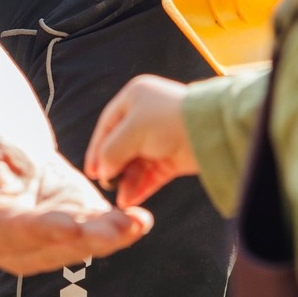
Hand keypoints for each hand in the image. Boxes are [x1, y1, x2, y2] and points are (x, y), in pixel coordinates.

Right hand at [0, 118, 150, 274]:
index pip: (10, 231)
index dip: (38, 230)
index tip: (66, 225)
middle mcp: (14, 242)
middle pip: (51, 246)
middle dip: (85, 240)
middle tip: (115, 231)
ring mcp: (45, 238)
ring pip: (78, 244)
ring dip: (108, 237)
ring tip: (135, 225)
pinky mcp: (71, 225)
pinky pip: (95, 230)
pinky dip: (119, 227)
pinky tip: (140, 220)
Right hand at [84, 75, 197, 209]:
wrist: (207, 130)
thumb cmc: (167, 120)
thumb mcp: (131, 130)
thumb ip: (111, 150)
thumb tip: (103, 170)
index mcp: (134, 97)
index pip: (107, 125)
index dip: (97, 148)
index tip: (91, 171)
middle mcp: (146, 115)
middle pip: (121, 145)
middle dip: (113, 167)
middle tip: (106, 184)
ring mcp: (160, 137)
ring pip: (136, 162)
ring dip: (127, 180)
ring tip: (120, 198)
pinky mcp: (172, 157)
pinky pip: (151, 173)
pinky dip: (141, 186)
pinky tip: (130, 199)